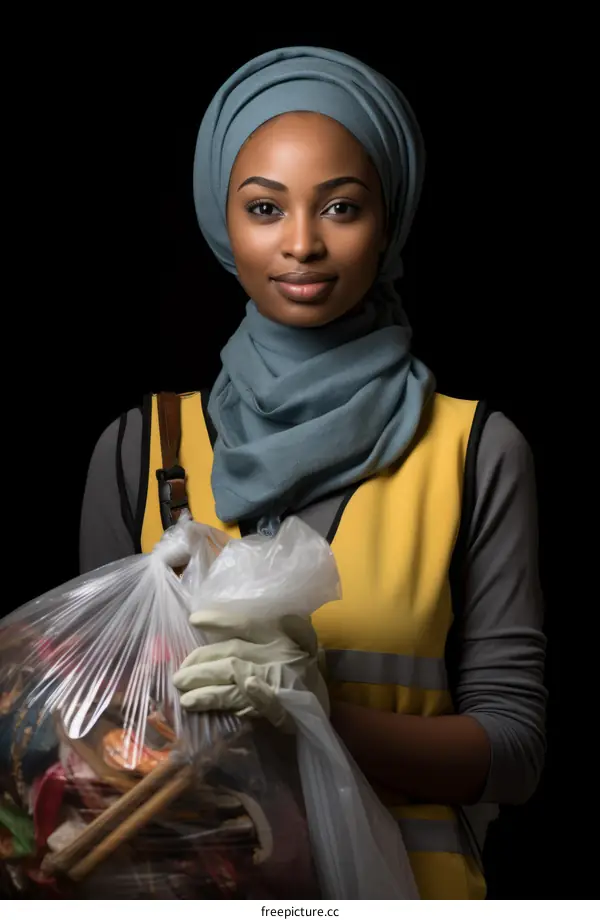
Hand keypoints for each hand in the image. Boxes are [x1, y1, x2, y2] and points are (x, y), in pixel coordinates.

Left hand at [172, 608, 328, 729]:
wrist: (323, 714)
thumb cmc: (302, 677)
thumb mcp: (293, 647)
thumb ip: (264, 636)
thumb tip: (220, 625)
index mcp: (282, 635)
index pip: (247, 621)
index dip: (220, 619)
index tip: (194, 619)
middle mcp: (280, 653)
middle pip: (232, 652)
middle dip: (201, 663)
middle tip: (179, 676)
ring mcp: (284, 680)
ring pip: (237, 676)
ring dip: (208, 687)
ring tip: (184, 698)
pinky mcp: (289, 708)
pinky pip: (267, 703)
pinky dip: (252, 697)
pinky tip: (223, 699)